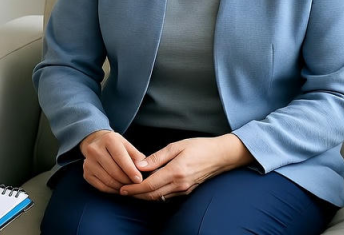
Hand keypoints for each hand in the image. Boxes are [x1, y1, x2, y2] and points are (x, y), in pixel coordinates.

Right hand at [79, 130, 146, 193]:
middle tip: (135, 185)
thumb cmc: (116, 146)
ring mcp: (88, 162)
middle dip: (127, 181)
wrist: (96, 143)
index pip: (121, 158)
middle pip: (114, 171)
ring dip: (121, 187)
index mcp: (108, 139)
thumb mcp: (127, 145)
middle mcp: (95, 149)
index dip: (131, 171)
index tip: (139, 180)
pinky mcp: (86, 173)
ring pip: (108, 180)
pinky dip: (112, 190)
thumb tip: (143, 169)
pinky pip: (101, 187)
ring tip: (129, 187)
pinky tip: (119, 188)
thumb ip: (137, 156)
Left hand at [118, 134, 253, 200]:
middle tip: (122, 191)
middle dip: (136, 195)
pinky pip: (168, 196)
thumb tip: (140, 165)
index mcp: (175, 172)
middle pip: (152, 195)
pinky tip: (148, 189)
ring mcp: (184, 189)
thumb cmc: (199, 147)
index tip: (122, 188)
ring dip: (145, 196)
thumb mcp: (176, 146)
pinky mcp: (187, 191)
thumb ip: (157, 157)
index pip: (149, 185)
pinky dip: (156, 195)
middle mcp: (179, 184)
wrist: (221, 156)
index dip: (134, 189)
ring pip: (159, 198)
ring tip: (132, 191)